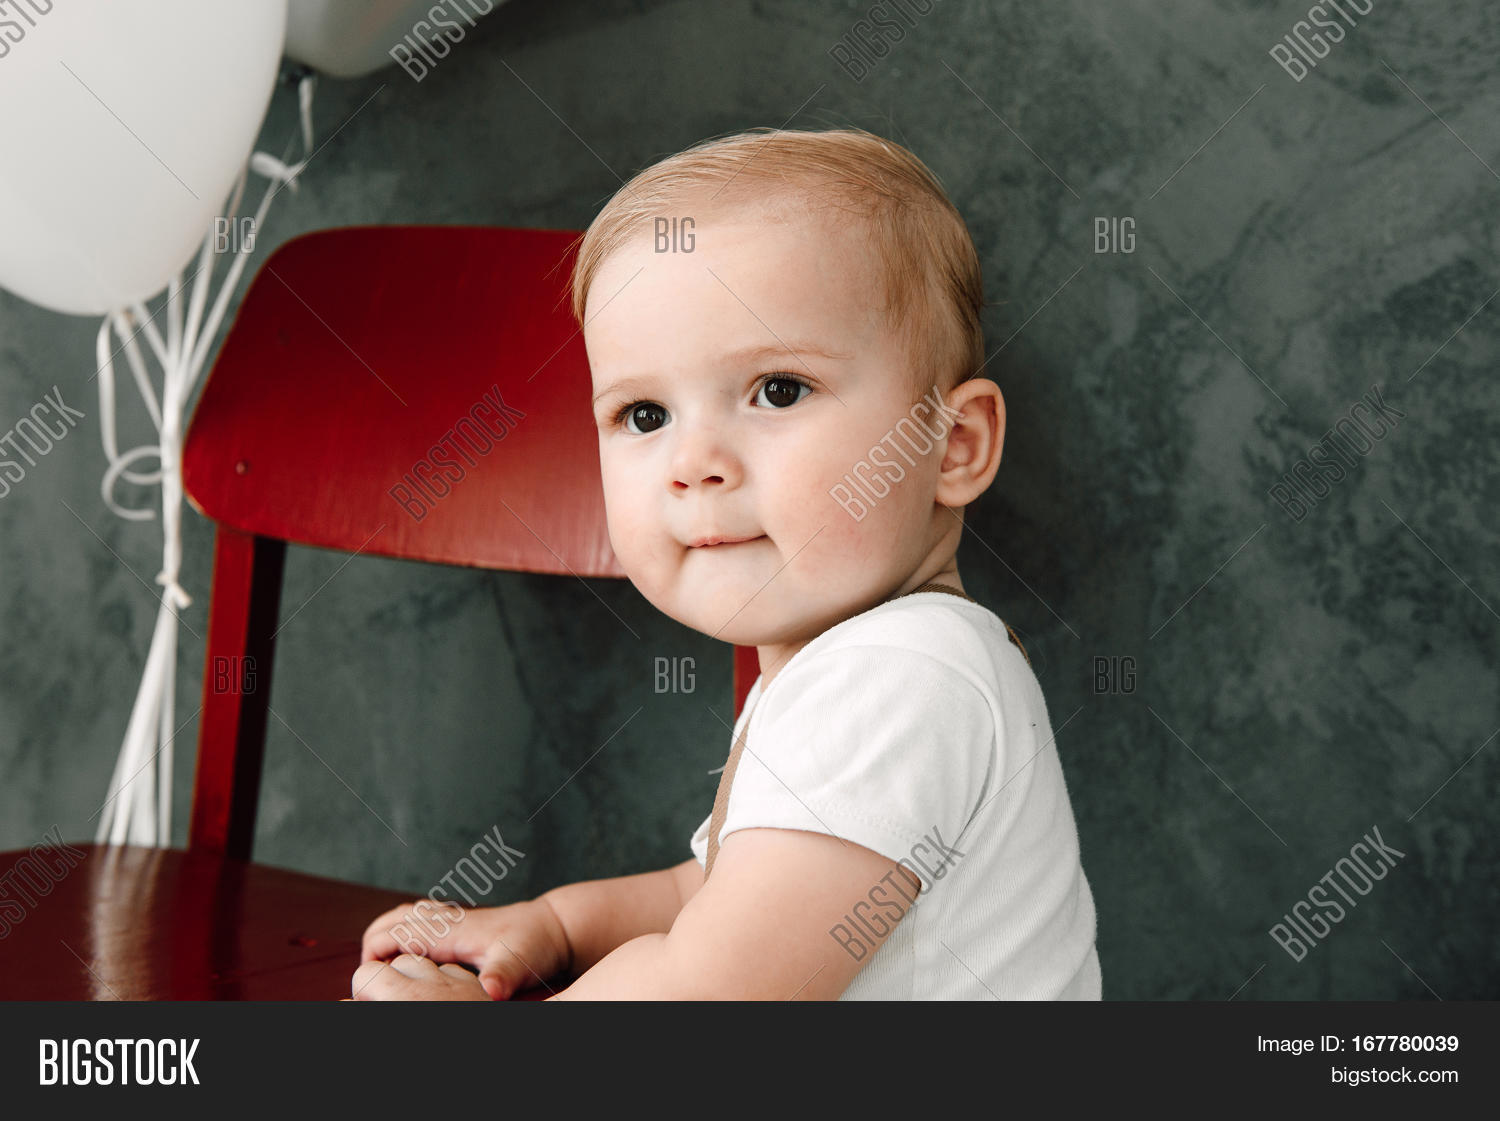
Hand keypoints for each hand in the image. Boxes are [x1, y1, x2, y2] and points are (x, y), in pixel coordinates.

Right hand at [360, 897, 570, 999]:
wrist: (551, 926)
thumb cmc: (534, 945)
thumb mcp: (518, 964)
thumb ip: (501, 976)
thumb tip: (491, 992)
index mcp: (451, 930)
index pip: (395, 934)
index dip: (374, 956)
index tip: (369, 981)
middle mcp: (446, 919)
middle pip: (391, 920)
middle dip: (371, 945)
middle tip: (368, 979)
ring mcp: (451, 917)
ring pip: (402, 915)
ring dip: (384, 936)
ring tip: (380, 969)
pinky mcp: (458, 922)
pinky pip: (417, 918)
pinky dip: (401, 931)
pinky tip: (408, 957)